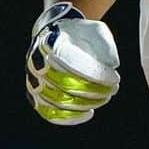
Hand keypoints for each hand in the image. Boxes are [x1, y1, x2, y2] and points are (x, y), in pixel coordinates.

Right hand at [25, 2, 119, 125]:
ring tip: (104, 98)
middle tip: (113, 88)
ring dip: (85, 103)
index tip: (115, 77)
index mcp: (49, 41)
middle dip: (93, 89)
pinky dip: (71, 116)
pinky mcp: (35, 96)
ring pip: (58, 100)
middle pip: (64, 83)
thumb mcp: (95, 31)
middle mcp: (36, 61)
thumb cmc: (80, 35)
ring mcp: (33, 80)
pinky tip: (89, 113)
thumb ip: (104, 44)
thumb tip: (112, 63)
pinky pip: (50, 112)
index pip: (70, 62)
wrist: (58, 37)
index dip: (94, 73)